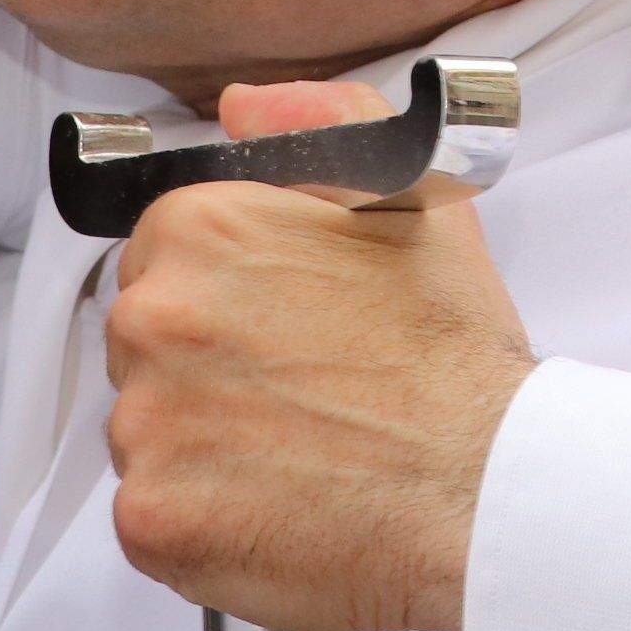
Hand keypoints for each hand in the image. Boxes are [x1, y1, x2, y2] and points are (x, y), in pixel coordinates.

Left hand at [103, 80, 538, 630]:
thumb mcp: (412, 196)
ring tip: (298, 454)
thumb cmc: (451, 356)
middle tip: (298, 393)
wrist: (484, 486)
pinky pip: (151, 516)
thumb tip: (243, 109)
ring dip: (203, 445)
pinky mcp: (152, 519)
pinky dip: (203, 521)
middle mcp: (155, 319)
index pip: (165, 257)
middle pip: (145, 342)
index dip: (230, 295)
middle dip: (207, 366)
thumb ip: (320, 121)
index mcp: (201, 230)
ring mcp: (146, 424)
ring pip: (148, 430)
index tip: (280, 327)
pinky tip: (278, 508)